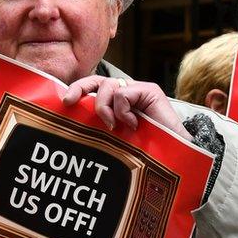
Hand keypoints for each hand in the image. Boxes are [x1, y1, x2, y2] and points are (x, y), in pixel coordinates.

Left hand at [62, 76, 191, 140]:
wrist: (173, 156)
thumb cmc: (143, 150)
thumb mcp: (114, 138)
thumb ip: (100, 127)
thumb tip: (73, 124)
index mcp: (117, 103)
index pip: (94, 88)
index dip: (78, 90)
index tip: (65, 102)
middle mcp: (127, 93)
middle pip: (97, 81)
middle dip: (79, 87)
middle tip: (69, 101)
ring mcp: (138, 90)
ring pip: (108, 86)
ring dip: (104, 108)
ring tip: (114, 126)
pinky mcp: (149, 91)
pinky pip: (123, 93)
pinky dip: (123, 110)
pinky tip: (133, 124)